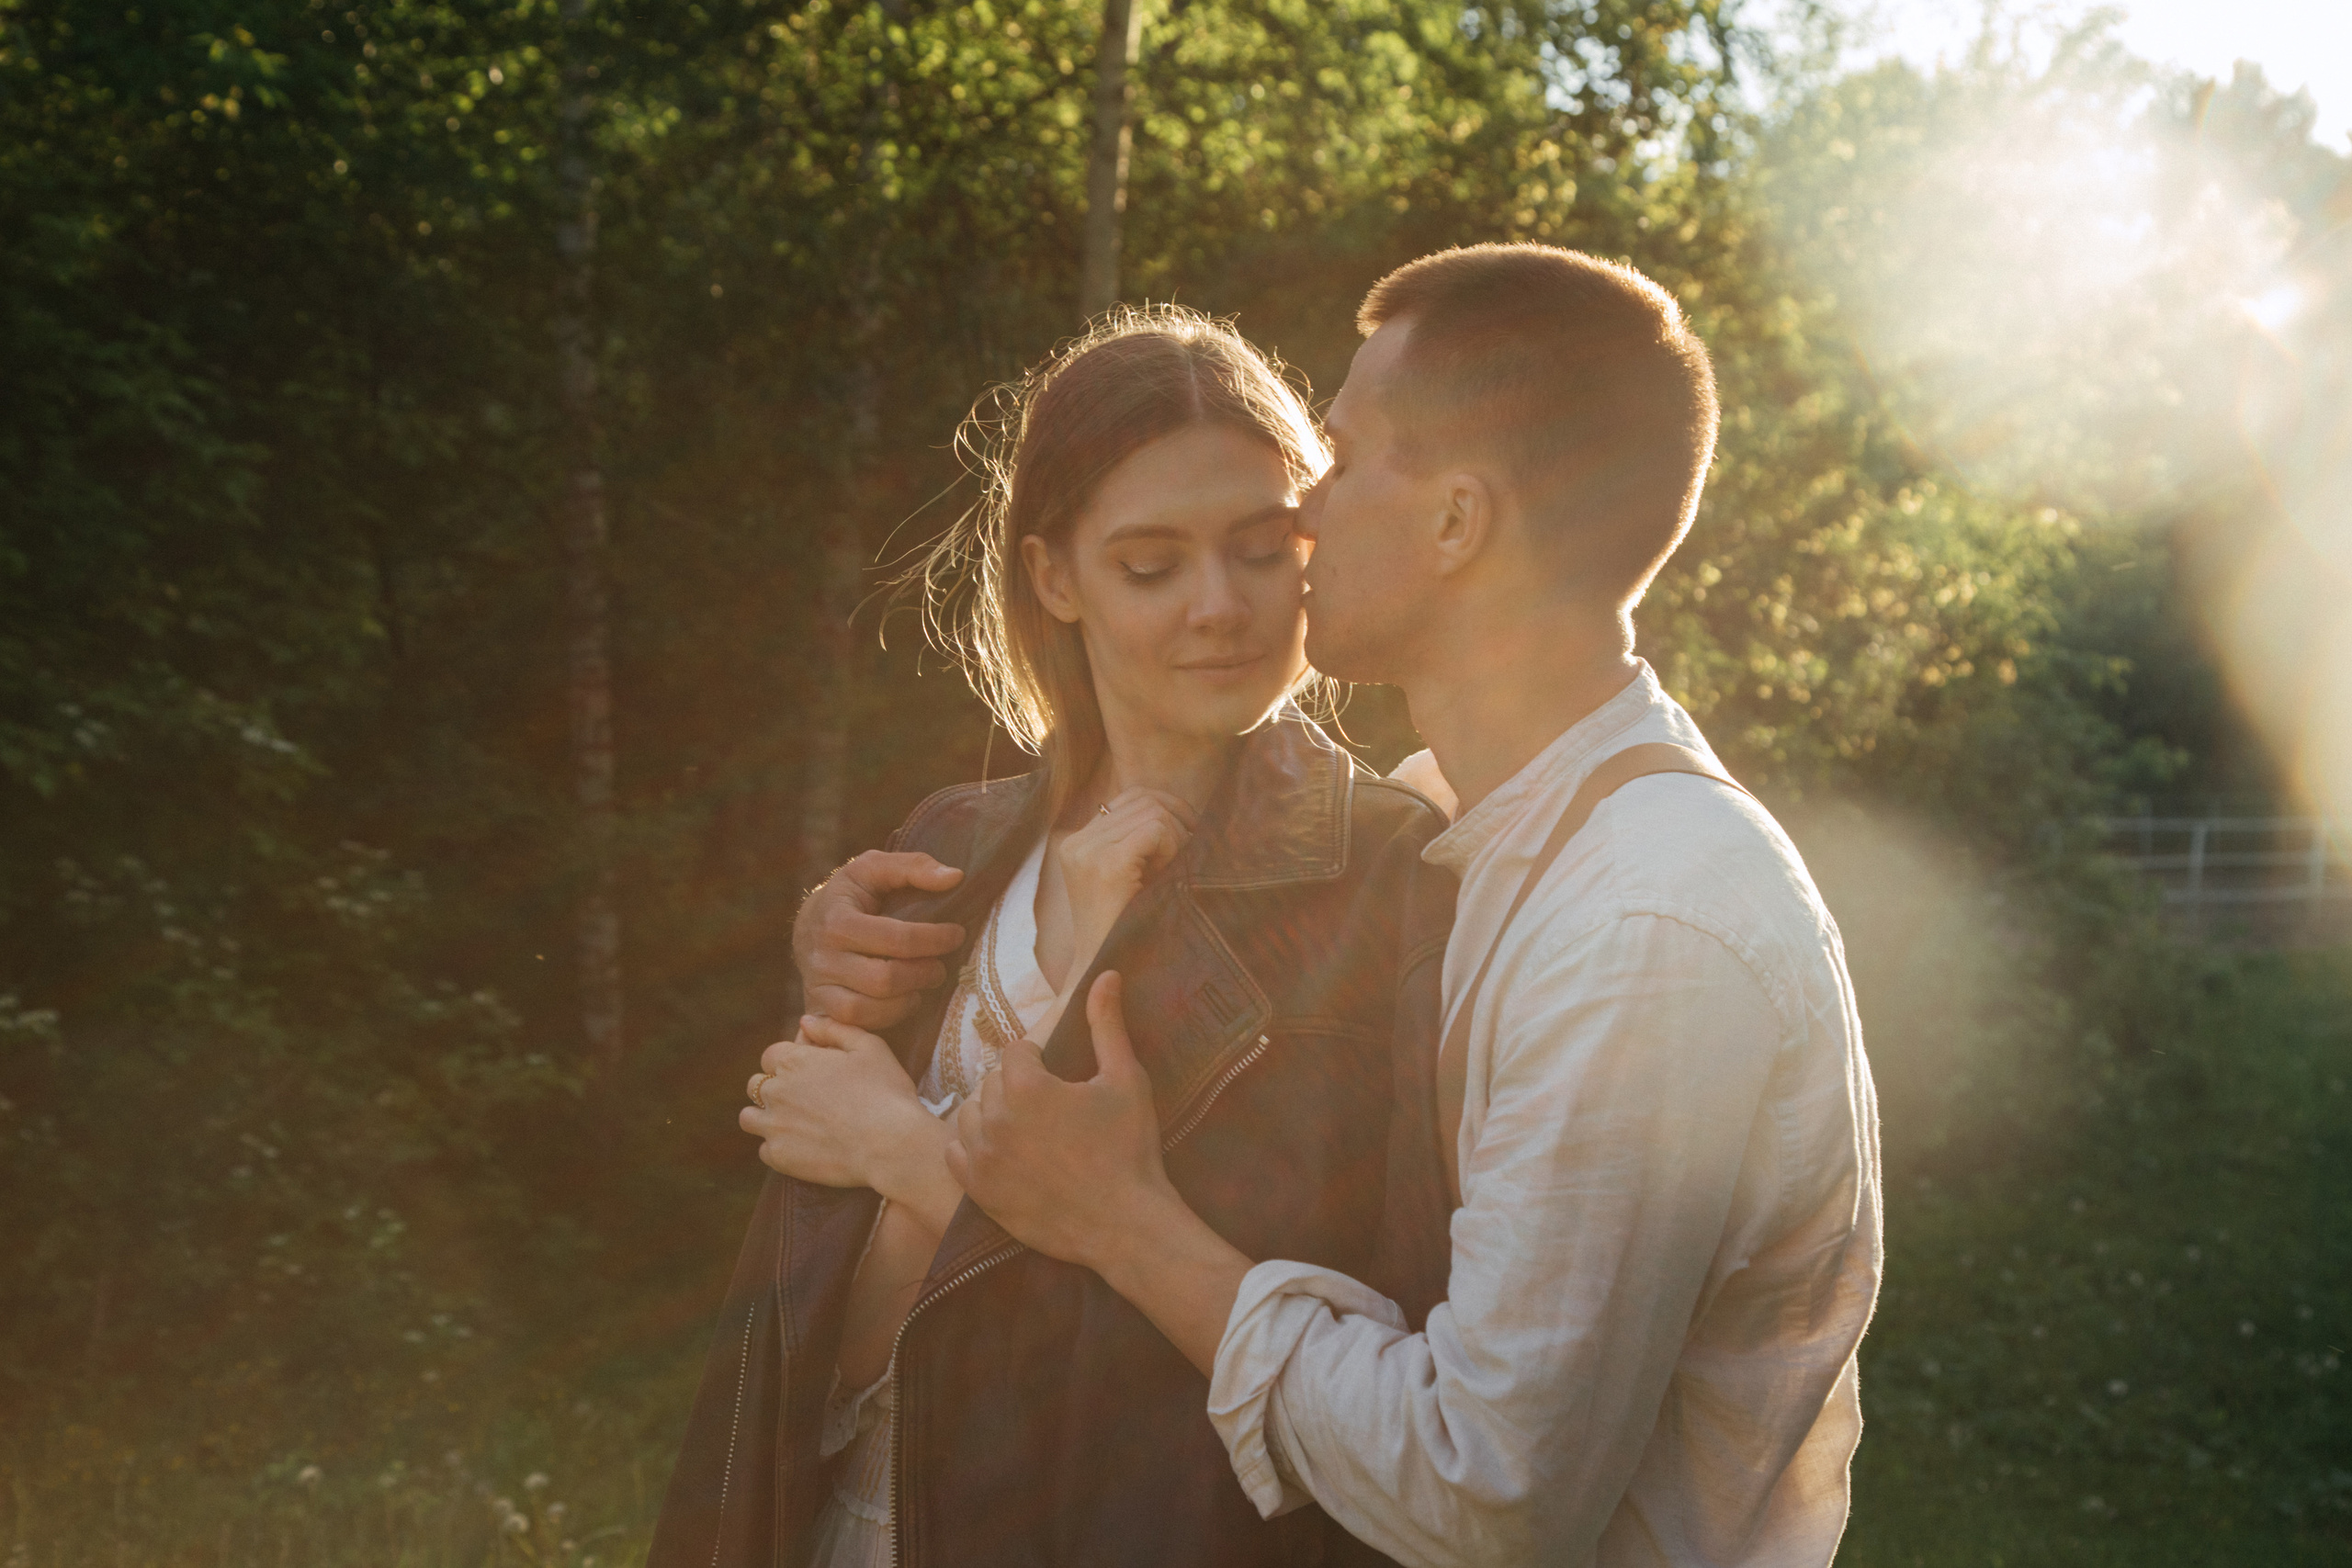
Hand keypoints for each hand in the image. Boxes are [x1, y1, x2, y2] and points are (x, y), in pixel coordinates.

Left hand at [741, 1015, 934, 1191]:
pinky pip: (764, 1150)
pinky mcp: (779, 1157)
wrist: (891, 1145)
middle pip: (756, 1085)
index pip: (770, 1056)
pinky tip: (802, 1147)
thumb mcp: (869, 1047)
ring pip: (749, 1118)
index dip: (788, 1062)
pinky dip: (778, 1147)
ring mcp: (774, 1126)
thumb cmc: (885, 1093)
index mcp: (795, 1061)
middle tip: (803, 1100)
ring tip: (792, 1124)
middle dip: (774, 1089)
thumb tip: (805, 1021)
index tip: (807, 1073)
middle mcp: (776, 1091)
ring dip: (765, 1117)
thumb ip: (833, 1029)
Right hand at [795, 850, 966, 1029]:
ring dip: (908, 1000)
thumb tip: (955, 877)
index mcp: (837, 920)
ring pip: (869, 1008)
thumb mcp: (874, 868)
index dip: (935, 939)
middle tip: (941, 967)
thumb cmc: (851, 894)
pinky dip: (888, 1016)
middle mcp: (823, 956)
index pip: (897, 939)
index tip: (957, 934)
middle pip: (886, 979)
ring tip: (923, 984)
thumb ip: (914, 866)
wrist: (809, 925)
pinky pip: (858, 1023)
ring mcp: (819, 986)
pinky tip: (903, 999)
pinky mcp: (821, 1008)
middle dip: (924, 974)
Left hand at [945, 973, 1173, 1272]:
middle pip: (991, 1080)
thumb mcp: (1127, 1079)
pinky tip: (1003, 1151)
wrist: (1126, 1224)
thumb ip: (1107, 1024)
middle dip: (1017, 1086)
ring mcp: (983, 1157)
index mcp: (1027, 1086)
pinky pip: (956, 1152)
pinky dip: (973, 1146)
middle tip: (1051, 1108)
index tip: (1063, 1082)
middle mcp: (995, 1119)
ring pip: (969, 1113)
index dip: (1040, 1061)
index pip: (1016, 1051)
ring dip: (991, 1113)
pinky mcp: (979, 1191)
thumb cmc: (1131, 1148)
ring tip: (1026, 1127)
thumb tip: (1106, 973)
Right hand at [1057, 789, 1196, 959]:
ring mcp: (1087, 852)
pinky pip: (1155, 829)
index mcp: (1076, 842)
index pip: (1132, 796)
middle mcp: (1075, 842)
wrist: (1106, 971)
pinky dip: (1171, 847)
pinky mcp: (1107, 865)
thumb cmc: (1127, 927)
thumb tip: (1177, 807)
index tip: (1184, 838)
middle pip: (1144, 798)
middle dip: (1175, 821)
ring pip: (1153, 811)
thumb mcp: (1128, 875)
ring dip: (1174, 837)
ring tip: (1168, 871)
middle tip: (1185, 854)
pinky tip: (1165, 875)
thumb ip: (1137, 839)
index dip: (1166, 810)